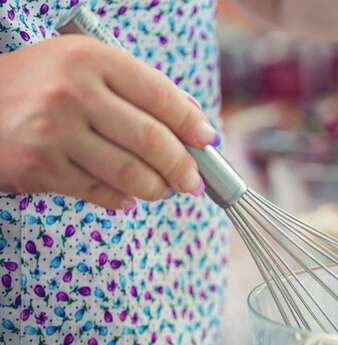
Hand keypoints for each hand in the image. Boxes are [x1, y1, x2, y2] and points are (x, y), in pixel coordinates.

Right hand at [0, 35, 219, 208]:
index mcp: (91, 59)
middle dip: (183, 167)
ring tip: (165, 190)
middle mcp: (73, 94)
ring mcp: (54, 133)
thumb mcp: (87, 68)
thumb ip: (138, 90)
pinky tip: (129, 197)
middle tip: (194, 182)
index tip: (207, 142)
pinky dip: (122, 200)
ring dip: (158, 189)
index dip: (192, 124)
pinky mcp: (39, 168)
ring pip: (130, 173)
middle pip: (152, 141)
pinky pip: (99, 192)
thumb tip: (195, 125)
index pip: (161, 96)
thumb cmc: (44, 85)